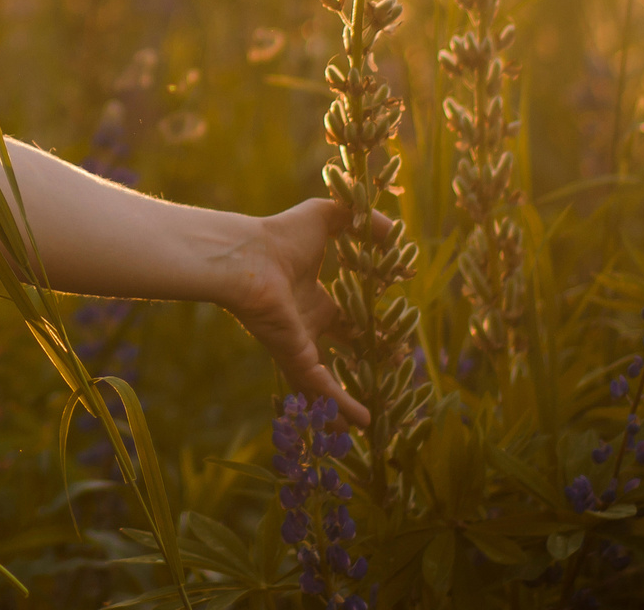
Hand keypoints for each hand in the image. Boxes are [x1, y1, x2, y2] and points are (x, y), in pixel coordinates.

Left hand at [218, 197, 389, 427]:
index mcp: (313, 297)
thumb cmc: (280, 234)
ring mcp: (299, 344)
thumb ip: (364, 222)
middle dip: (366, 368)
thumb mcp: (328, 217)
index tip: (397, 338)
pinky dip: (342, 405)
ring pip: (327, 382)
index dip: (372, 329)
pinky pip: (322, 388)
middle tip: (392, 378)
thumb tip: (397, 232)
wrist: (247, 256)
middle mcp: (306, 324)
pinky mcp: (296, 356)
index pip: (348, 320)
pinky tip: (363, 423)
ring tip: (370, 426)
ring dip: (346, 403)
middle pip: (341, 354)